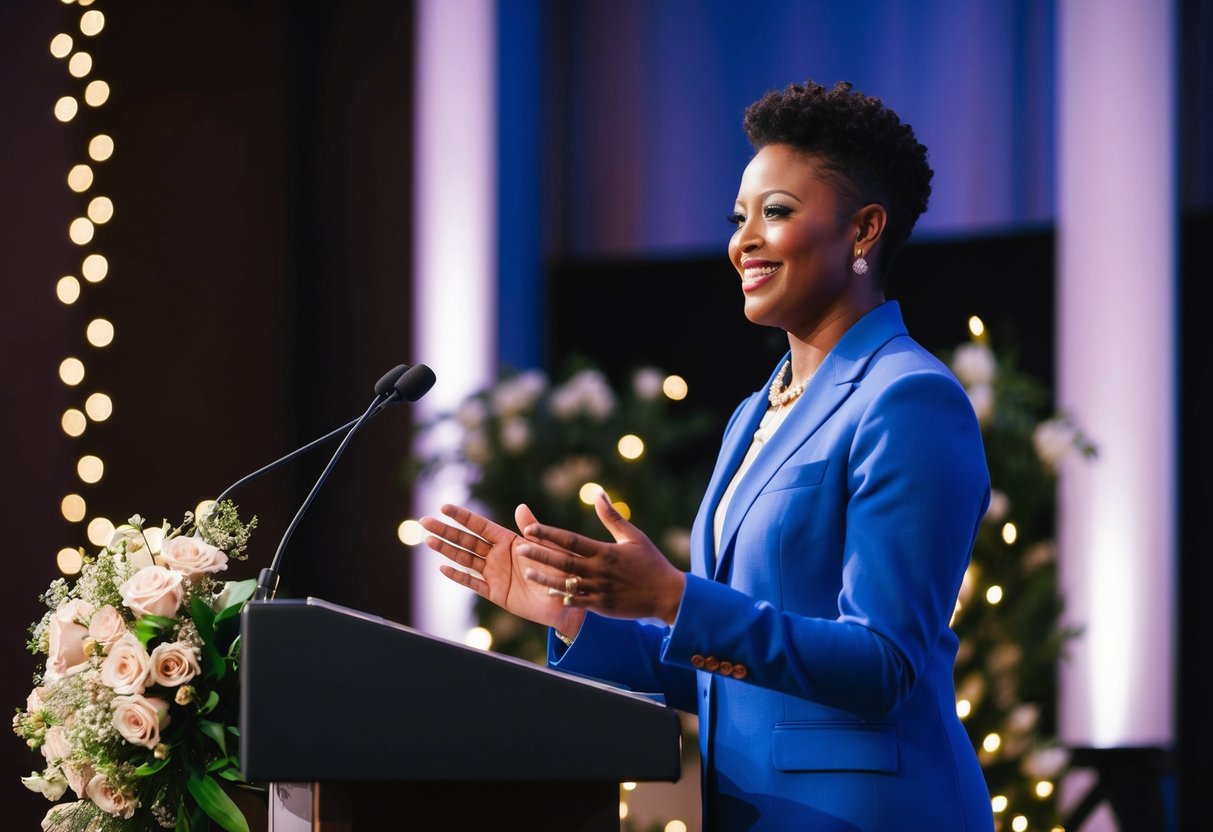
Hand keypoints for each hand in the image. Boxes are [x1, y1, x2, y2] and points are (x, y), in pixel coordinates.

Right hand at [419, 503, 585, 634]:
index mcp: (508, 540)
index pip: (480, 525)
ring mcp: (494, 573)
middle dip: (446, 531)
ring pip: (465, 559)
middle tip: (424, 522)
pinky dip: (458, 576)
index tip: (444, 506)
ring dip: (447, 550)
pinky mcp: (495, 592)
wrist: (566, 599)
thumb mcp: (546, 545)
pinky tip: (442, 568)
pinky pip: (473, 582)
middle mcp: (497, 555)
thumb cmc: (560, 568)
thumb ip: (532, 529)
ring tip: (428, 541)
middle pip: (466, 541)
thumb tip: (521, 507)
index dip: (462, 516)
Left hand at [518, 490, 686, 624]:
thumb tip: (599, 493)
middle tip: (519, 549)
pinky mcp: (602, 606)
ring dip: (545, 577)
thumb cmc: (651, 562)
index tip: (530, 528)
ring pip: (566, 583)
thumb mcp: (634, 536)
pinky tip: (548, 592)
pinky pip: (578, 601)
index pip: (571, 540)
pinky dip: (562, 596)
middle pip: (563, 561)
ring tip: (527, 572)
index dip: (549, 534)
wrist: (667, 595)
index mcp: (605, 551)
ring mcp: (600, 590)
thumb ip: (612, 517)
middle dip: (540, 554)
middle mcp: (599, 570)